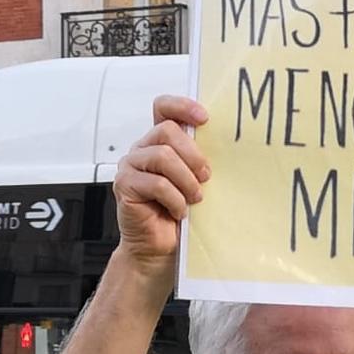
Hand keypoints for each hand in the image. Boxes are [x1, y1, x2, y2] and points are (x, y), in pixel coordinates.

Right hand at [113, 95, 210, 274]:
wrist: (161, 247)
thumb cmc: (181, 213)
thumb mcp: (196, 181)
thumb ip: (199, 161)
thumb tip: (228, 147)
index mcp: (160, 142)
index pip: (163, 108)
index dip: (182, 106)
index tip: (204, 118)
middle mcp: (142, 150)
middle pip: (167, 131)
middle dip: (193, 155)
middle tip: (206, 177)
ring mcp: (130, 166)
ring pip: (162, 156)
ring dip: (186, 180)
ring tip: (194, 197)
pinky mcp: (124, 185)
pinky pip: (156, 184)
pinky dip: (175, 199)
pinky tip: (179, 210)